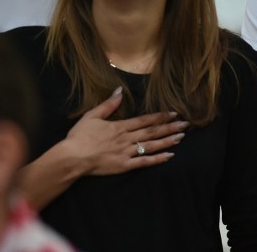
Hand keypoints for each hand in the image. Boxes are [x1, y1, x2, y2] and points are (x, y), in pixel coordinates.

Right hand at [63, 87, 188, 175]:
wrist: (71, 157)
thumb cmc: (79, 137)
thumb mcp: (92, 116)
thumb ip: (108, 104)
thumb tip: (119, 91)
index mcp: (120, 126)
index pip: (145, 120)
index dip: (160, 117)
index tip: (173, 113)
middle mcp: (126, 138)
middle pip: (152, 132)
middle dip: (170, 127)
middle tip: (185, 124)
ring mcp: (126, 152)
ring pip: (151, 145)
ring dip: (167, 141)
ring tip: (181, 137)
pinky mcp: (124, 166)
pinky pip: (144, 162)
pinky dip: (157, 159)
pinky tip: (169, 156)